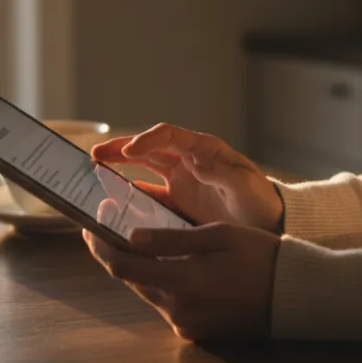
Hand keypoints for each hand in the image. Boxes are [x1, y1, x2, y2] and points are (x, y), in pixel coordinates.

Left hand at [83, 222, 279, 340]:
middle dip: (119, 254)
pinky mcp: (195, 331)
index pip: (123, 267)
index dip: (100, 246)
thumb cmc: (259, 255)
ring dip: (142, 268)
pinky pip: (168, 303)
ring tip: (141, 241)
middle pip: (132, 280)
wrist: (293, 295)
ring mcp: (186, 323)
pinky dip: (163, 282)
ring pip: (149, 290)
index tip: (88, 226)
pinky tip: (171, 264)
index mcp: (181, 281)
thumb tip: (130, 238)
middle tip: (111, 227)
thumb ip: (171, 239)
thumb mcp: (217, 235)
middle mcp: (177, 308)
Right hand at [92, 124, 283, 231]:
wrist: (267, 226)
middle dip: (121, 149)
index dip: (147, 140)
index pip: (170, 136)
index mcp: (204, 150)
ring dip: (119, 171)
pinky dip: (129, 197)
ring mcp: (181, 183)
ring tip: (93, 174)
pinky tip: (111, 205)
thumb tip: (198, 160)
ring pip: (142, 171)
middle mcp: (188, 162)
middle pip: (148, 148)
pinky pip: (147, 197)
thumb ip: (224, 173)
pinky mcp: (176, 204)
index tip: (129, 151)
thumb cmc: (260, 201)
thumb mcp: (246, 185)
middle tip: (94, 155)